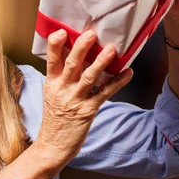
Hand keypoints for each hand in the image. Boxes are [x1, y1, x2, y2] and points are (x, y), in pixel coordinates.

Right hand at [34, 29, 132, 165]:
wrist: (53, 146)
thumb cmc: (54, 118)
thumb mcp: (51, 94)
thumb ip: (60, 76)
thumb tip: (75, 54)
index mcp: (51, 83)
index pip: (51, 60)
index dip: (55, 45)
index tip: (62, 32)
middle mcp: (62, 89)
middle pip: (72, 64)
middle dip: (81, 47)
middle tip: (91, 34)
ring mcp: (75, 100)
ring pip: (89, 77)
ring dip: (101, 62)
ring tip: (112, 49)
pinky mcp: (88, 111)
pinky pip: (105, 93)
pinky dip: (117, 82)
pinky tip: (127, 73)